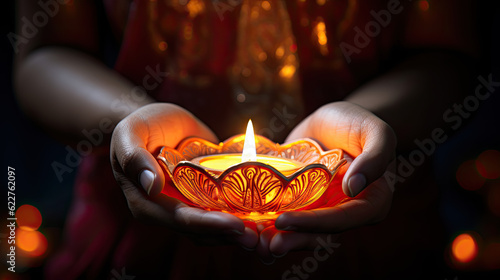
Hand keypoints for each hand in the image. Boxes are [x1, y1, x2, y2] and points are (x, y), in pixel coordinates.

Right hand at [110, 103, 257, 247]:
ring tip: (264, 232)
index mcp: (146, 203)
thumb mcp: (130, 133)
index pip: (180, 219)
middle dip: (229, 235)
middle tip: (257, 236)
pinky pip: (221, 212)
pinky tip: (262, 215)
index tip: (236, 224)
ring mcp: (186, 206)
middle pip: (200, 231)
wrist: (159, 121)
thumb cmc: (141, 125)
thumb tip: (151, 185)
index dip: (208, 224)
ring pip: (212, 228)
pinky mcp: (203, 198)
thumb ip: (134, 157)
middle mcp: (167, 211)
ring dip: (237, 232)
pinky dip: (239, 216)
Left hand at [257, 101, 395, 260]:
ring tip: (254, 242)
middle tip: (265, 244)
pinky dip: (270, 223)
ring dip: (279, 239)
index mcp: (370, 203)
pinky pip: (287, 215)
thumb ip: (375, 157)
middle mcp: (345, 212)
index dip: (314, 224)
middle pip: (319, 234)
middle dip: (292, 241)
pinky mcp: (302, 203)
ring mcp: (322, 209)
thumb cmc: (359, 123)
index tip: (284, 221)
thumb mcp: (376, 131)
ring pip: (302, 232)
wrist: (334, 120)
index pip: (342, 219)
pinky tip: (249, 226)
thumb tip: (354, 188)